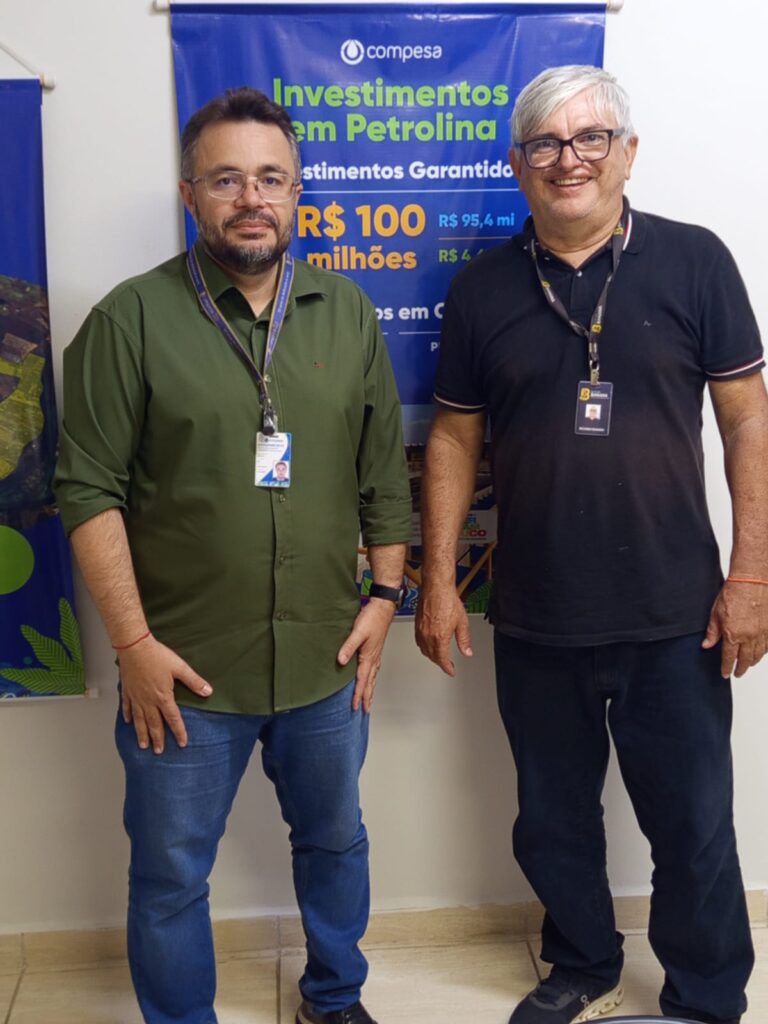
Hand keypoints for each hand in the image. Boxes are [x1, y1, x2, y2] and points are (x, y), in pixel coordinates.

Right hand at [118, 635, 212, 752]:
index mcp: (163, 697)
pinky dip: (128, 716)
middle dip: (158, 739)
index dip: (179, 732)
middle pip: (154, 724)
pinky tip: (128, 722)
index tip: (182, 743)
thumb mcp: (180, 667)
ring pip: (139, 720)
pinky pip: (127, 707)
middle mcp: (148, 700)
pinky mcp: (127, 690)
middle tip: (159, 751)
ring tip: (143, 745)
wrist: (134, 647)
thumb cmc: (157, 656)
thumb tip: (208, 691)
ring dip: (142, 733)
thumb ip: (194, 681)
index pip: (173, 719)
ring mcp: (136, 697)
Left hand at [337, 599, 396, 712]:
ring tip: (369, 699)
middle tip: (365, 710)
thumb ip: (348, 646)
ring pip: (373, 677)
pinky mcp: (376, 649)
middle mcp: (374, 658)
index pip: (362, 681)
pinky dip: (372, 678)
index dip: (358, 694)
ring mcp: (376, 654)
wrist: (383, 608)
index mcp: (369, 657)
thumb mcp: (357, 632)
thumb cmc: (372, 618)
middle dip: (367, 697)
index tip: (355, 706)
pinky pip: (374, 669)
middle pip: (370, 683)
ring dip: (371, 689)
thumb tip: (341, 661)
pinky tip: (371, 678)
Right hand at [415, 583, 472, 675]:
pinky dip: (424, 647)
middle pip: (432, 656)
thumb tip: (467, 652)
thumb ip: (464, 640)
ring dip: (431, 656)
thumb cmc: (448, 601)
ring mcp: (421, 631)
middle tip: (447, 665)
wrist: (436, 589)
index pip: (442, 660)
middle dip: (440, 662)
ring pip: (424, 650)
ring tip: (439, 656)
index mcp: (440, 638)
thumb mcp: (462, 623)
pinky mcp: (416, 625)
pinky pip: (418, 642)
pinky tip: (428, 645)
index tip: (451, 671)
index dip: (447, 668)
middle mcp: (428, 636)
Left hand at [702, 581, 767, 677]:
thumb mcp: (716, 613)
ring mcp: (762, 633)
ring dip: (752, 662)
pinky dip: (763, 652)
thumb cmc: (733, 593)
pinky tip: (759, 653)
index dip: (726, 668)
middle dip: (740, 669)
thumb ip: (713, 632)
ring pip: (758, 655)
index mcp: (733, 634)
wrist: (752, 581)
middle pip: (745, 660)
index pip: (729, 658)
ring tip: (747, 665)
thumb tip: (706, 645)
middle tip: (737, 673)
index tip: (725, 674)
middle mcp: (749, 637)